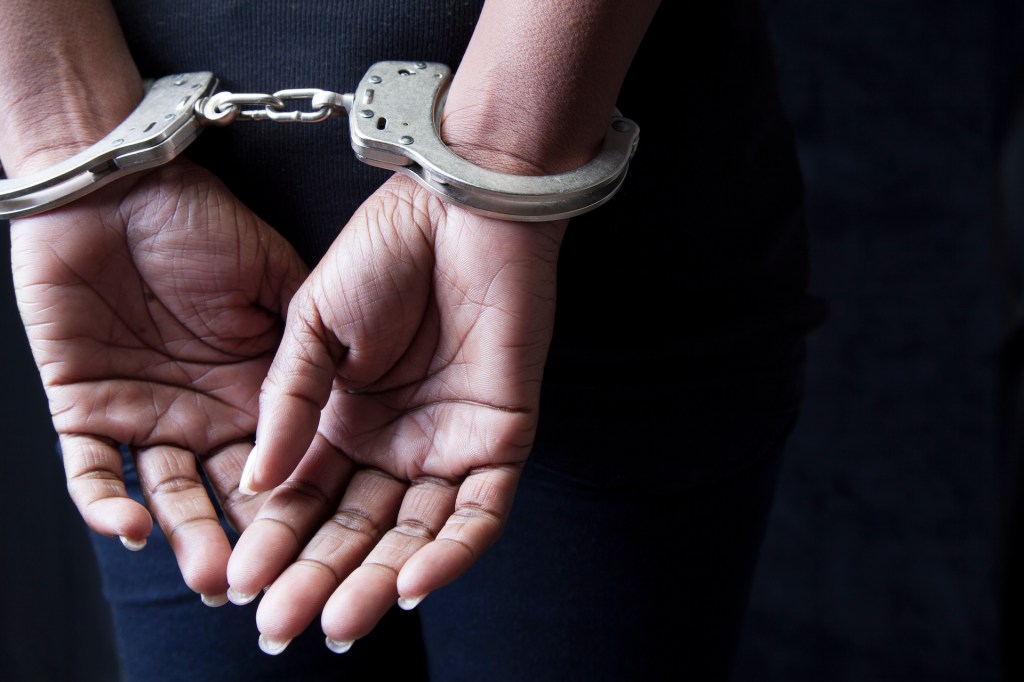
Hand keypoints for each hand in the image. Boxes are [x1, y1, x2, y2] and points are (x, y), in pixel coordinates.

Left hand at [10, 160, 307, 600]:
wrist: (118, 184)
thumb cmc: (200, 222)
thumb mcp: (276, 280)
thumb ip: (309, 342)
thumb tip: (356, 396)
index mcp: (251, 389)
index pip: (279, 462)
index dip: (297, 506)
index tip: (322, 546)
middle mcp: (201, 412)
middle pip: (224, 493)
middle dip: (244, 540)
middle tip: (265, 582)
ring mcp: (141, 413)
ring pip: (163, 494)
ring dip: (184, 535)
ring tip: (210, 574)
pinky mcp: (81, 406)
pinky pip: (88, 471)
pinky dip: (104, 503)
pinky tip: (131, 527)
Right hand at [226, 173, 564, 651]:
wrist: (460, 208)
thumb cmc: (385, 252)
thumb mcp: (313, 327)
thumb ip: (287, 404)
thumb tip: (257, 486)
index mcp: (342, 420)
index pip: (305, 499)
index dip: (273, 541)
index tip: (238, 580)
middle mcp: (394, 443)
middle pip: (355, 528)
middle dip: (318, 576)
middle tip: (281, 624)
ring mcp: (448, 445)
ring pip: (414, 534)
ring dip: (379, 581)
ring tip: (339, 622)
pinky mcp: (501, 440)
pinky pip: (480, 513)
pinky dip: (451, 552)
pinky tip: (412, 586)